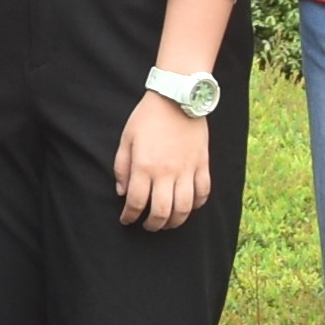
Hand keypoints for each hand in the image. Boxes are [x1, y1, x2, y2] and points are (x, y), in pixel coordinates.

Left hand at [112, 93, 211, 232]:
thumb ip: (122, 167)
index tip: (126, 219)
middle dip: (153, 225)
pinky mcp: (202, 164)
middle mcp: (167, 172)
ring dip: (175, 221)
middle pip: (162, 212)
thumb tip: (122, 192)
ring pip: (184, 208)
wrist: (177, 98)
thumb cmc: (147, 117)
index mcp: (145, 166)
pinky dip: (196, 205)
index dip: (129, 216)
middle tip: (147, 225)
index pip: (137, 202)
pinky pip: (203, 192)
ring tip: (167, 223)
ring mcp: (187, 170)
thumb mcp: (126, 139)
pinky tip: (188, 206)